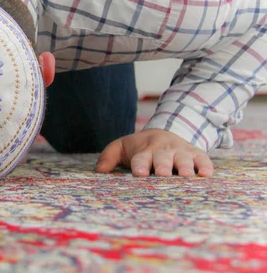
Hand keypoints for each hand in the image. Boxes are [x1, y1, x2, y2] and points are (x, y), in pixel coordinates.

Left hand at [95, 129, 213, 176]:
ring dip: (185, 167)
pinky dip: (205, 166)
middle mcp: (163, 151)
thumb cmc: (140, 147)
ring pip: (184, 160)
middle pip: (163, 159)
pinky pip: (203, 159)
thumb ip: (109, 157)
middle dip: (163, 166)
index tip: (139, 173)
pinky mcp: (196, 154)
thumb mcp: (121, 147)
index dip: (140, 165)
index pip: (141, 158)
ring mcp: (181, 152)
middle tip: (163, 174)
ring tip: (186, 176)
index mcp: (144, 151)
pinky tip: (207, 174)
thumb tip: (98, 171)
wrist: (165, 131)